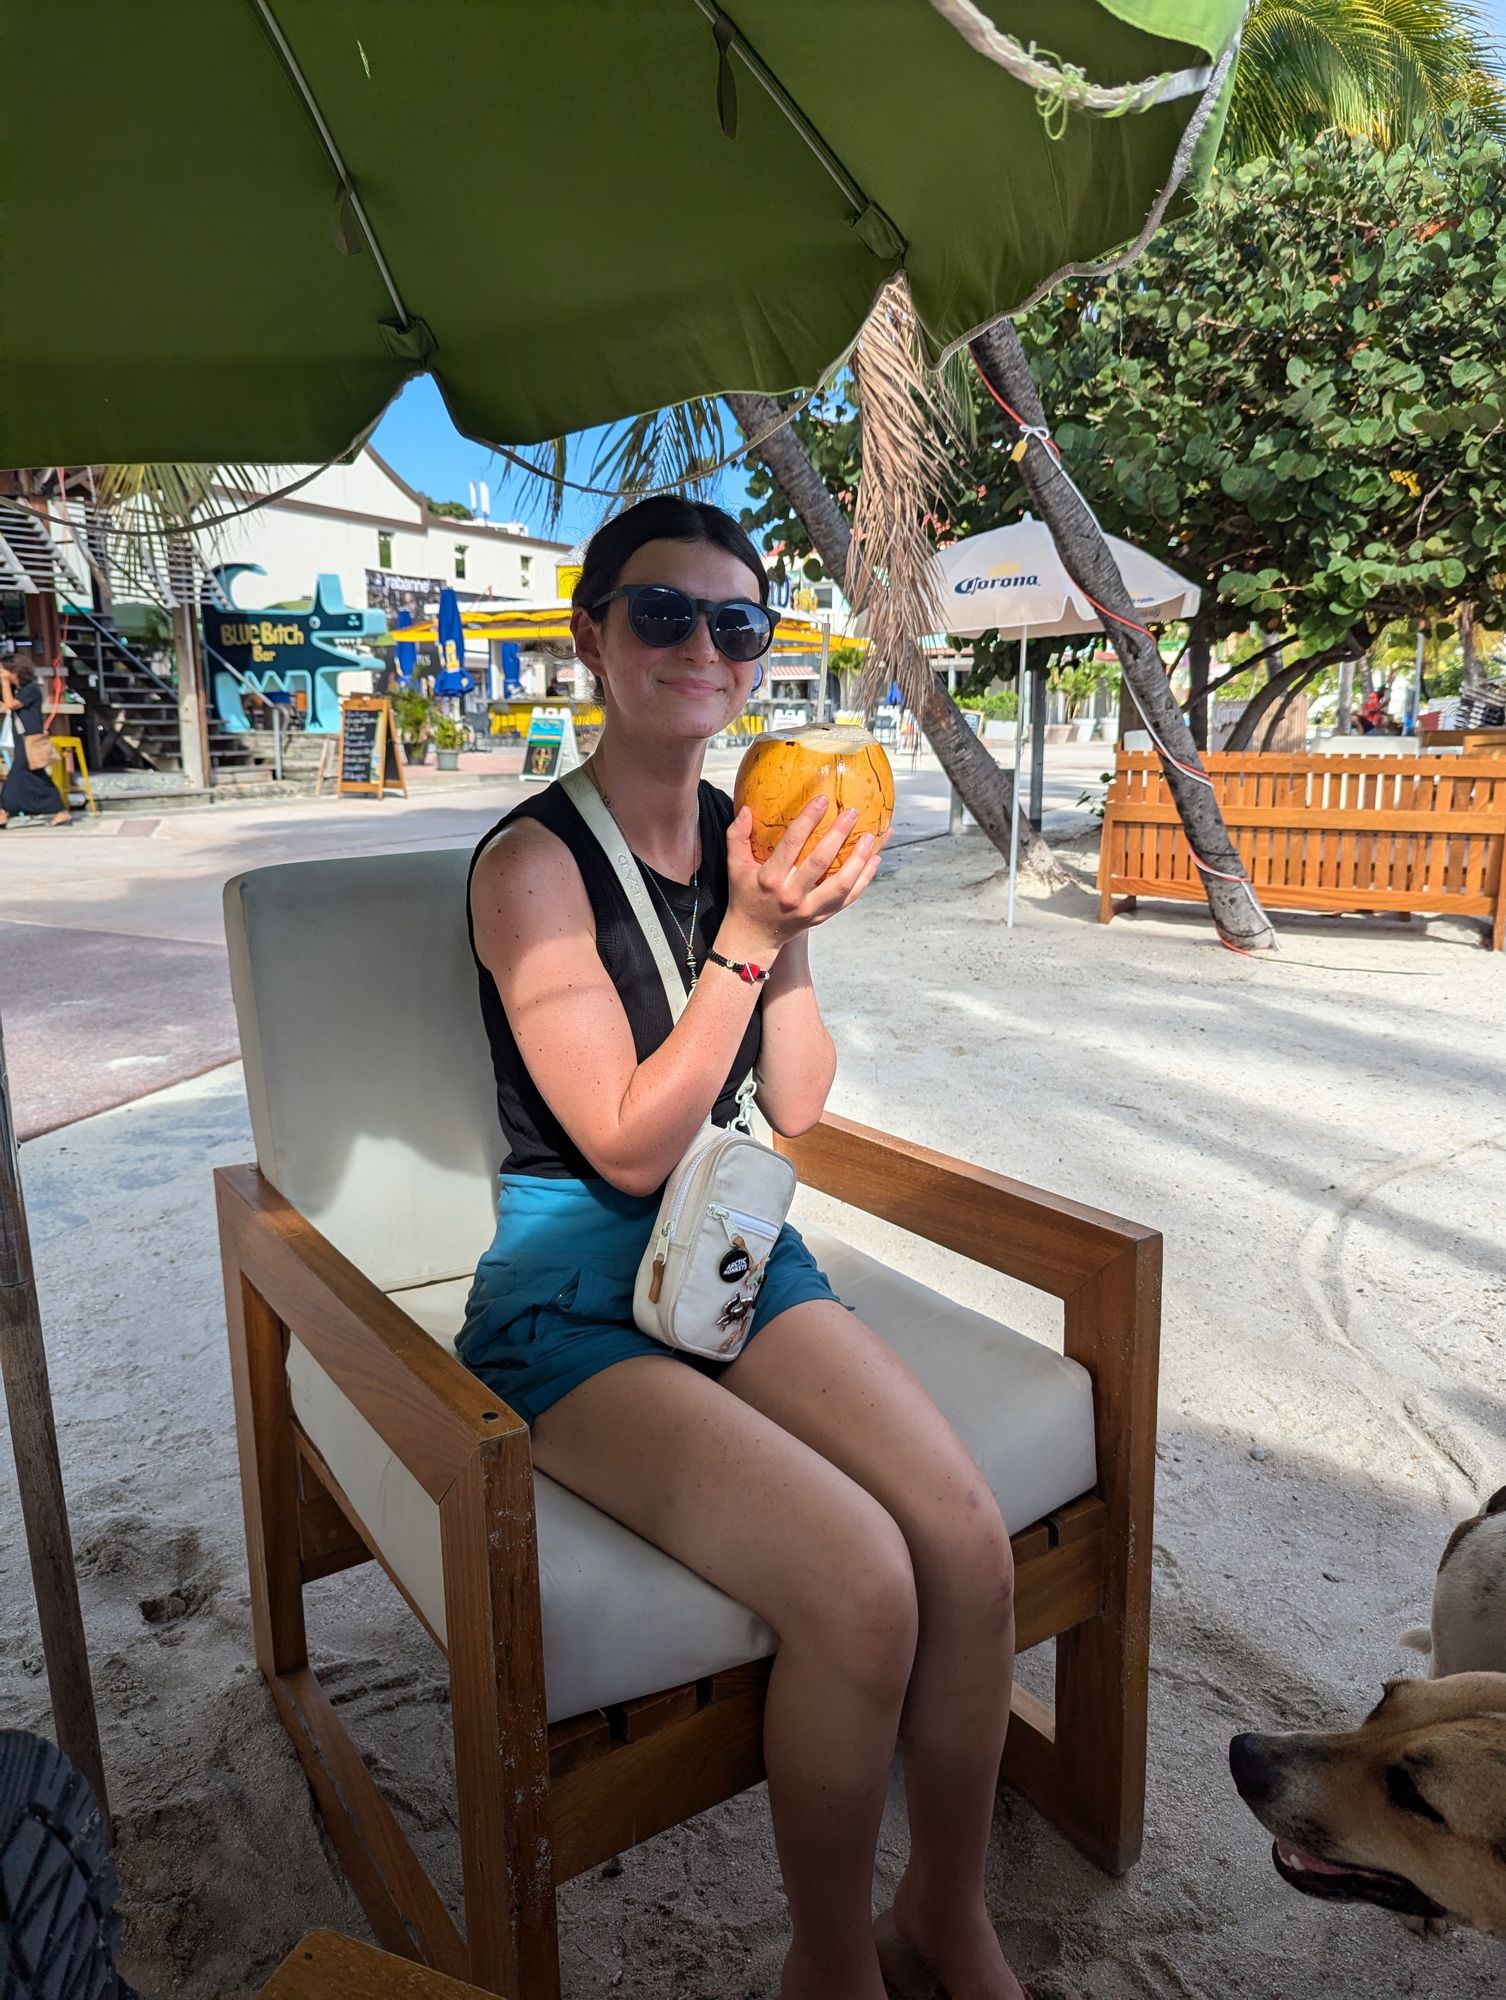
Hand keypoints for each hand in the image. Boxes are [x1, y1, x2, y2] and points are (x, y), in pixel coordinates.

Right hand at [722, 796, 888, 959]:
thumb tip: (747, 809)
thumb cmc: (745, 896)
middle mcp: (792, 895)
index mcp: (770, 879)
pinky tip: (875, 860)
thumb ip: (737, 837)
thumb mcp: (735, 867)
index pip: (792, 844)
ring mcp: (810, 909)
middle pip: (821, 861)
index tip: (822, 801)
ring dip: (859, 859)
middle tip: (852, 813)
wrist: (754, 936)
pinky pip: (849, 898)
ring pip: (842, 883)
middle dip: (838, 834)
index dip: (808, 820)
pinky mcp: (823, 917)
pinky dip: (864, 879)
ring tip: (871, 836)